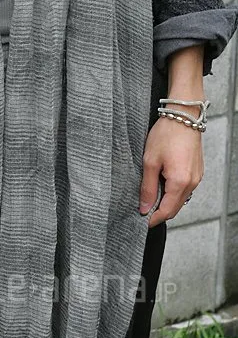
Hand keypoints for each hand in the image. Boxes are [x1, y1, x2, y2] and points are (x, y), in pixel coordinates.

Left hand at [140, 113, 203, 227]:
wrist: (183, 116)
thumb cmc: (166, 134)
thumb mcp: (150, 161)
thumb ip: (148, 187)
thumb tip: (144, 207)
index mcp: (180, 182)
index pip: (166, 211)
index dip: (152, 218)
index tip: (141, 221)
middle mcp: (192, 183)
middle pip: (174, 208)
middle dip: (159, 212)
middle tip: (142, 209)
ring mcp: (197, 177)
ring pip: (180, 199)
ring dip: (166, 201)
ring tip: (150, 195)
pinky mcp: (197, 171)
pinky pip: (184, 189)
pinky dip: (173, 192)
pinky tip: (161, 184)